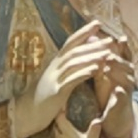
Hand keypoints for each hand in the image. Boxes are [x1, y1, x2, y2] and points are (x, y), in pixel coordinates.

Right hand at [13, 20, 137, 137]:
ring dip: (92, 57)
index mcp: (55, 64)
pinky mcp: (56, 92)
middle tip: (110, 40)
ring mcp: (54, 79)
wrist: (26, 114)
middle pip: (75, 51)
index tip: (98, 23)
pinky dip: (83, 73)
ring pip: (74, 63)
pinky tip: (95, 70)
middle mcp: (54, 68)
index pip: (70, 42)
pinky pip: (71, 80)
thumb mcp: (54, 79)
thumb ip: (65, 69)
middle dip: (93, 44)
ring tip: (107, 54)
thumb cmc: (43, 98)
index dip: (83, 32)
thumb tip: (78, 58)